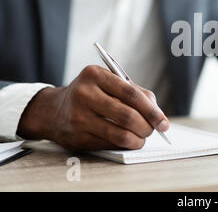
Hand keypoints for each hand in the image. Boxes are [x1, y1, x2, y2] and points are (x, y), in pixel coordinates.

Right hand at [17, 65, 168, 150]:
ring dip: (138, 139)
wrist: (52, 110)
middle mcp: (84, 94)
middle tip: (155, 130)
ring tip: (143, 137)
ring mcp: (78, 117)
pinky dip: (124, 144)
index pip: (131, 93)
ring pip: (120, 134)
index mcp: (94, 75)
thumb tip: (157, 113)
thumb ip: (135, 92)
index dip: (152, 110)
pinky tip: (128, 140)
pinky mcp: (77, 137)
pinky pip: (110, 144)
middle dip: (147, 126)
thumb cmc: (90, 94)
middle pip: (127, 115)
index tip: (163, 121)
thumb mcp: (108, 82)